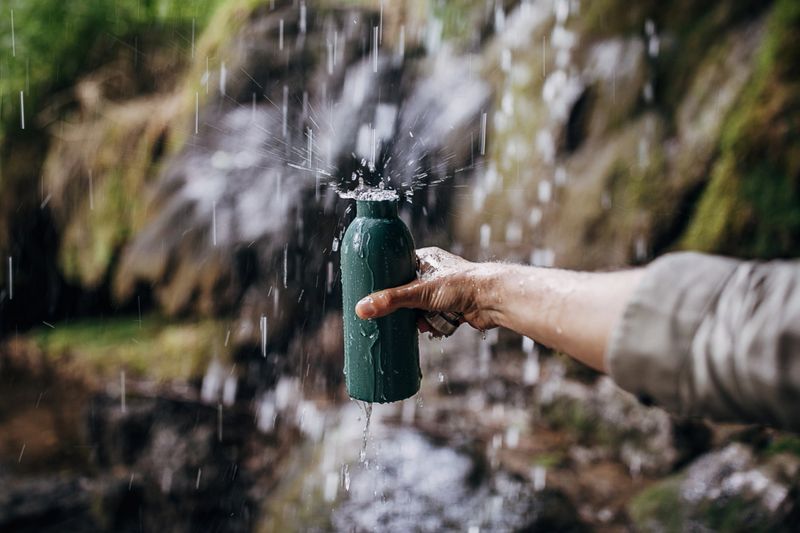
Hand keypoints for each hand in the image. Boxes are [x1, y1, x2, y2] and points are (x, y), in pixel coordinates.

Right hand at [354, 247, 500, 331]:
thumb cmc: (460, 285)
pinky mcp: (454, 307)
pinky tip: (431, 329)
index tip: (375, 293)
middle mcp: (436, 273)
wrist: (492, 299)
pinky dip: (433, 325)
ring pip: (421, 307)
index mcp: (427, 259)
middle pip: (408, 291)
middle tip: (391, 316)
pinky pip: (435, 318)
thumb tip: (361, 309)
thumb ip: (390, 300)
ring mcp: (446, 291)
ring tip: (420, 325)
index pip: (399, 267)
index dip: (388, 281)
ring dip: (419, 318)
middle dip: (403, 307)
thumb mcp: (419, 293)